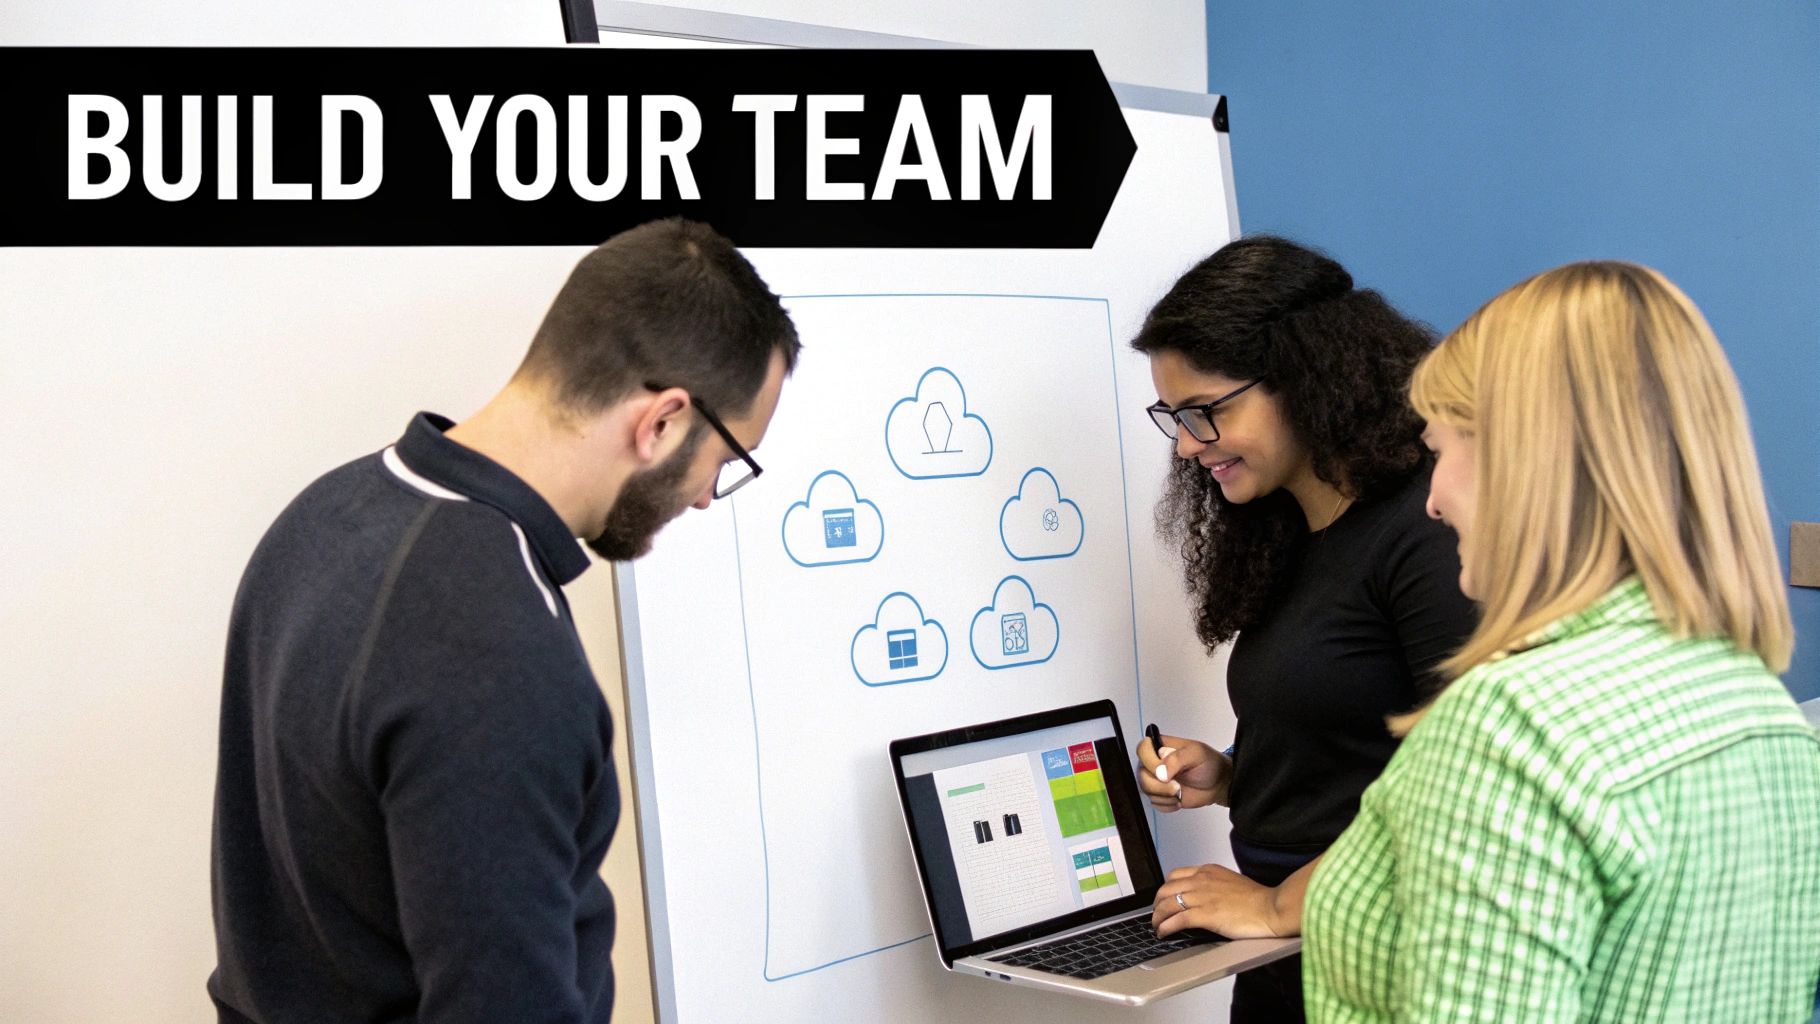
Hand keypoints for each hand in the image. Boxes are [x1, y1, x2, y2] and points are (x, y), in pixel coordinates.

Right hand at [1135, 735, 1229, 810]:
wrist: (1218, 784)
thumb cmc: (1208, 764)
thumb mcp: (1196, 753)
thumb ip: (1176, 759)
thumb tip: (1160, 772)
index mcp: (1160, 746)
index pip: (1142, 750)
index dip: (1150, 762)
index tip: (1166, 771)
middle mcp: (1154, 763)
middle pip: (1141, 775)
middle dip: (1160, 785)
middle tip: (1177, 786)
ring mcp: (1156, 780)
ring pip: (1146, 790)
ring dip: (1165, 796)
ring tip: (1180, 791)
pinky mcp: (1160, 795)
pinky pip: (1155, 803)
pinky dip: (1168, 804)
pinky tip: (1179, 798)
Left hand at [1152, 863, 1288, 939]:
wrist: (1270, 907)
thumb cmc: (1257, 899)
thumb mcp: (1230, 882)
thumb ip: (1214, 885)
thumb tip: (1203, 896)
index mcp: (1207, 871)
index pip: (1175, 875)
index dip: (1166, 889)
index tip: (1165, 898)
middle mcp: (1201, 880)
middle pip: (1166, 889)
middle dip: (1157, 903)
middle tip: (1157, 914)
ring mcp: (1202, 897)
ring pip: (1167, 904)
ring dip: (1157, 917)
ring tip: (1157, 926)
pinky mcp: (1205, 915)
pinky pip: (1177, 920)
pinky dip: (1166, 927)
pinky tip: (1163, 932)